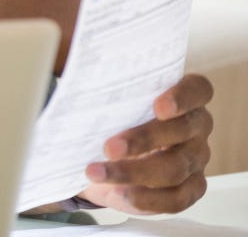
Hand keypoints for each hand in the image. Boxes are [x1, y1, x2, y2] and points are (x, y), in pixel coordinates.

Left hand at [77, 74, 213, 213]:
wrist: (103, 153)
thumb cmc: (107, 116)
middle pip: (183, 131)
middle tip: (110, 146)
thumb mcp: (97, 92)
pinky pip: (176, 199)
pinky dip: (146, 199)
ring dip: (133, 172)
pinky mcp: (187, 189)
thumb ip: (87, 72)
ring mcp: (194, 159)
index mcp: (181, 95)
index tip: (158, 106)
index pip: (197, 89)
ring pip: (174, 168)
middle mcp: (194, 127)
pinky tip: (119, 193)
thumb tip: (53, 52)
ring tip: (96, 172)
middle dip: (145, 139)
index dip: (183, 96)